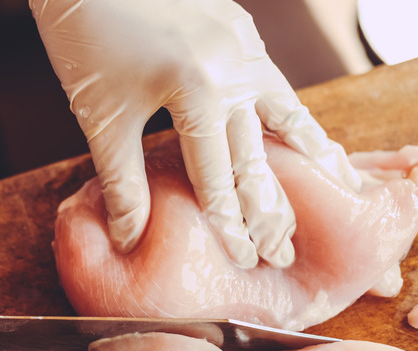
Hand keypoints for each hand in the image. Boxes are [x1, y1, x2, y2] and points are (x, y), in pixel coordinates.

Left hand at [31, 0, 361, 267]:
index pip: (221, 177)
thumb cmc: (85, 40)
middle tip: (286, 247)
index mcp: (199, 93)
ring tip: (332, 182)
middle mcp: (234, 67)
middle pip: (261, 151)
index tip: (247, 259)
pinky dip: (286, 108)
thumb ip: (123, 183)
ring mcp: (242, 41)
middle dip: (271, 206)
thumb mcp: (103, 118)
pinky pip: (273, 76)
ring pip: (283, 108)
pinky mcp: (239, 24)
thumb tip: (130, 239)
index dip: (233, 224)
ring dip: (303, 152)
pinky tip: (294, 124)